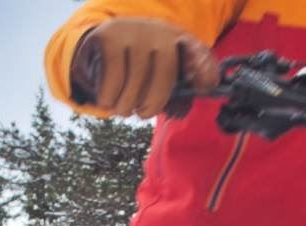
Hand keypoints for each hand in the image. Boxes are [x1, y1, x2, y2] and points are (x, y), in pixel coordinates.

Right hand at [71, 18, 218, 118]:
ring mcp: (134, 31)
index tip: (204, 86)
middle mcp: (158, 31)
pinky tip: (107, 101)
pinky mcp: (109, 36)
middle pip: (164, 75)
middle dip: (152, 104)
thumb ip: (176, 90)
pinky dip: (109, 97)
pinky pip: (114, 77)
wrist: (101, 43)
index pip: (198, 51)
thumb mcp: (158, 72)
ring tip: (122, 109)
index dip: (204, 68)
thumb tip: (184, 105)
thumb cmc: (136, 67)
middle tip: (141, 113)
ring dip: (126, 106)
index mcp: (177, 39)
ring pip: (136, 80)